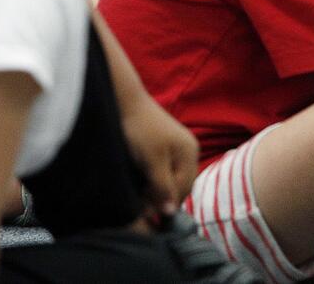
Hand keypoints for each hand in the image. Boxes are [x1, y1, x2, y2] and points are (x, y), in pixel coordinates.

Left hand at [121, 94, 197, 217]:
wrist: (124, 100)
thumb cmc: (139, 129)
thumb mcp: (152, 160)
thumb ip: (163, 186)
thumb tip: (171, 213)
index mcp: (189, 153)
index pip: (183, 189)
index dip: (166, 203)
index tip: (146, 212)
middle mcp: (188, 150)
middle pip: (179, 184)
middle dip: (162, 197)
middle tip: (141, 205)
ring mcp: (176, 146)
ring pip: (170, 177)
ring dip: (156, 188)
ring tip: (139, 194)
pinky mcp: (163, 144)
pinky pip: (163, 168)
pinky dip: (153, 177)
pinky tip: (141, 180)